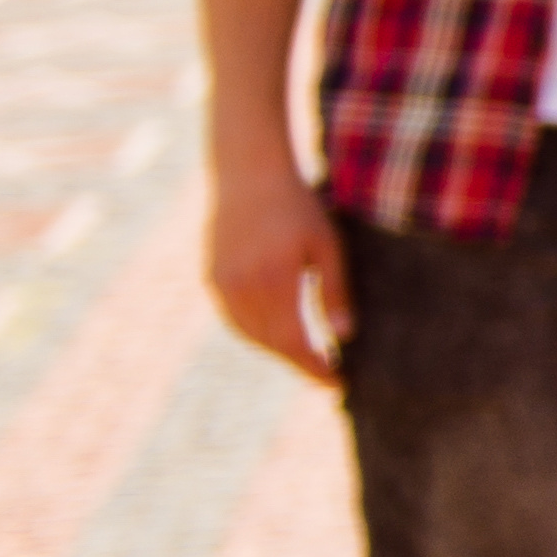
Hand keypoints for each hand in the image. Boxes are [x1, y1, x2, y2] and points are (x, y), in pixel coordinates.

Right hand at [205, 139, 347, 384]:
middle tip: (326, 373)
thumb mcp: (327, 245)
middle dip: (299, 362)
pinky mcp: (212, 277)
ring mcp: (222, 283)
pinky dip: (256, 333)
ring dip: (277, 350)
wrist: (249, 175)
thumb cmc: (298, 207)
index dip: (314, 366)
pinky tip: (277, 333)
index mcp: (275, 280)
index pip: (294, 340)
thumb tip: (343, 335)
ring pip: (250, 334)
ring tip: (306, 357)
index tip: (337, 381)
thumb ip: (334, 291)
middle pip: (271, 343)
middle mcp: (242, 287)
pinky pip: (234, 318)